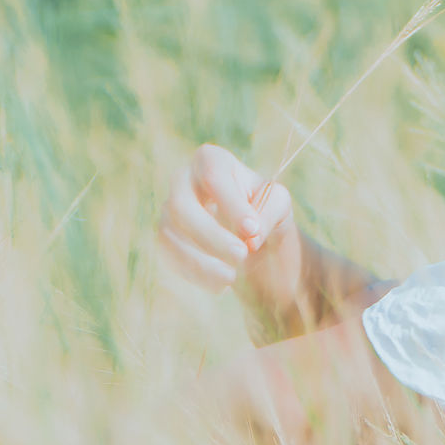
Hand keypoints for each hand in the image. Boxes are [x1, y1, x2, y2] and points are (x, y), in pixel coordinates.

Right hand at [156, 143, 298, 303]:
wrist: (250, 234)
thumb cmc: (264, 209)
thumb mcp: (279, 205)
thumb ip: (269, 212)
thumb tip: (250, 235)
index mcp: (211, 160)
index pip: (213, 176)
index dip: (231, 204)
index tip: (252, 231)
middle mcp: (182, 179)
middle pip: (182, 205)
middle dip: (211, 236)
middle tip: (242, 256)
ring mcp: (168, 208)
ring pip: (170, 233)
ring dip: (201, 260)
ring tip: (232, 277)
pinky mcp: (165, 236)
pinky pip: (168, 255)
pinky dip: (195, 273)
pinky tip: (220, 284)